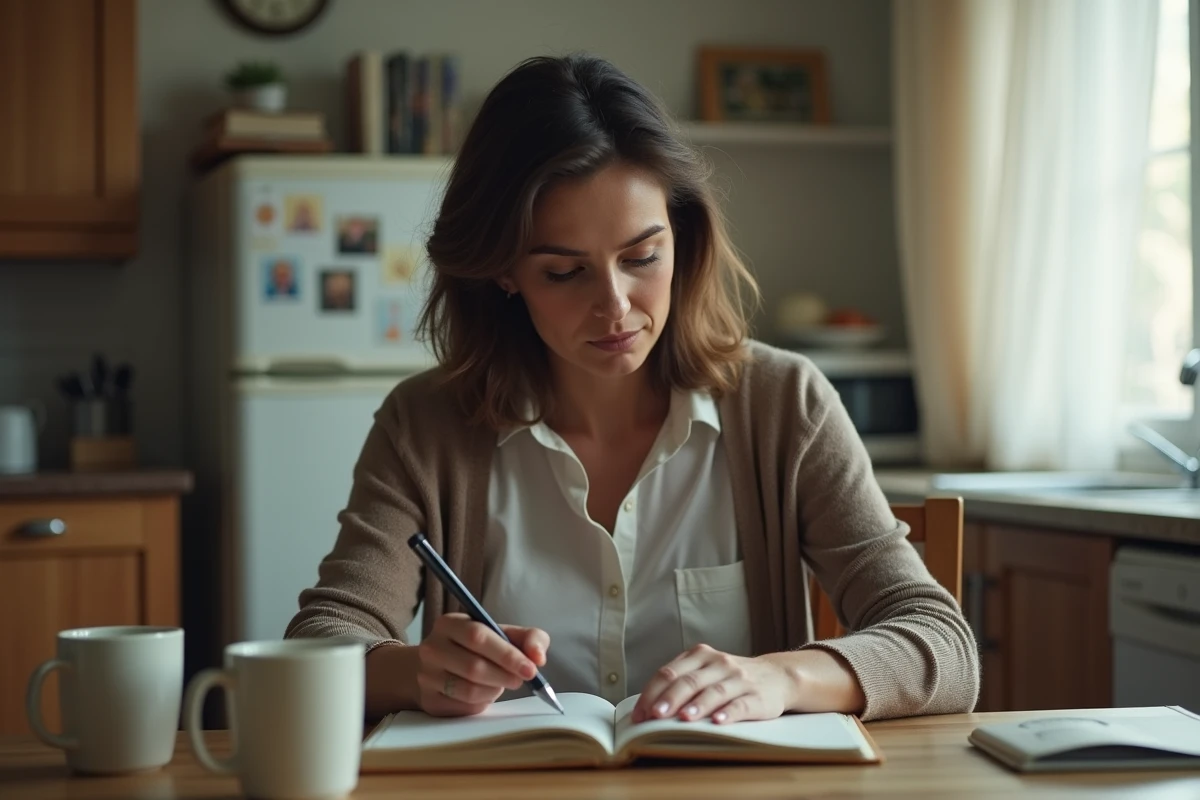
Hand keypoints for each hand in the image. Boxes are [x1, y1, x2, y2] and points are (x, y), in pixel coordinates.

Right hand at [413, 613, 548, 716]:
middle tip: (521, 680)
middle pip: (474, 666)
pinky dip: (482, 702)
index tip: (531, 669)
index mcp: (449, 623)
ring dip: (495, 690)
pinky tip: (485, 693)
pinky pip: (463, 706)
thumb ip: (528, 638)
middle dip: (505, 676)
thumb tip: (538, 657)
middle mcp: (432, 648)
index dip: (507, 655)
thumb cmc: (477, 648)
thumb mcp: (501, 634)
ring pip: (469, 690)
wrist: (435, 667)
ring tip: (502, 684)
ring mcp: (427, 675)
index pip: (478, 637)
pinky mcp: (429, 700)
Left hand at [630, 644, 797, 724]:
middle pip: (689, 681)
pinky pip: (741, 704)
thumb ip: (680, 682)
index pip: (670, 672)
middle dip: (670, 699)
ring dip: (697, 705)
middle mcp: (719, 663)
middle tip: (655, 716)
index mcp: (700, 655)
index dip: (652, 693)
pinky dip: (729, 713)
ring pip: (714, 692)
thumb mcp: (705, 671)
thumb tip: (646, 708)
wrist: (777, 676)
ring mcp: (739, 679)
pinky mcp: (758, 697)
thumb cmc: (730, 678)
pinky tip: (719, 722)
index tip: (640, 714)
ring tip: (684, 718)